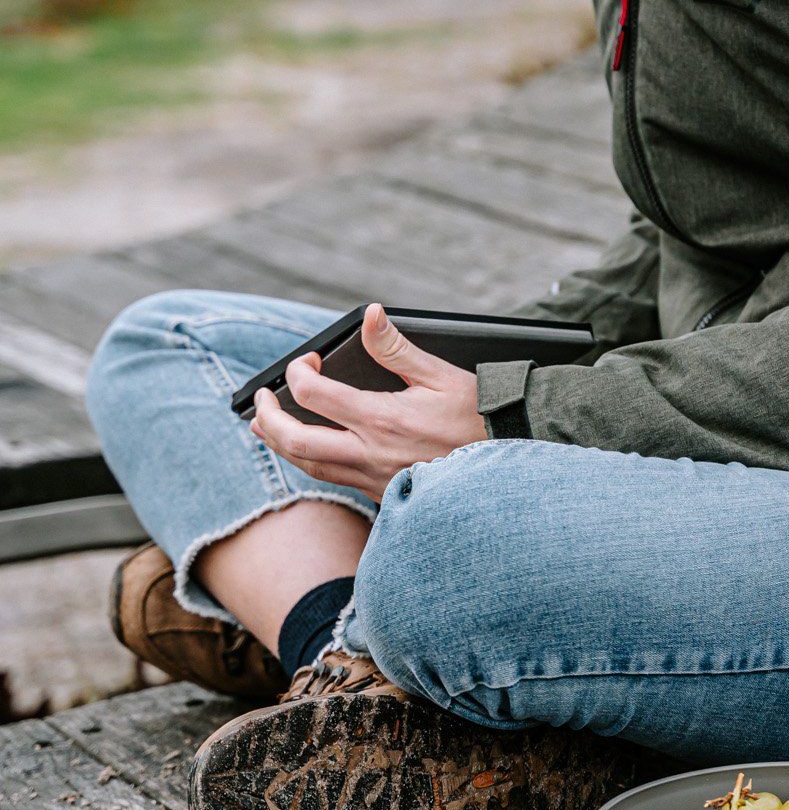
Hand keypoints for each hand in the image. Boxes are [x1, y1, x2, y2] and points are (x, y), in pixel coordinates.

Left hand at [250, 303, 487, 501]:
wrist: (506, 466)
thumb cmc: (479, 416)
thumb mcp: (440, 374)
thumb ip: (396, 347)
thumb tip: (369, 315)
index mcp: (381, 419)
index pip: (312, 394)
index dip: (297, 373)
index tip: (306, 362)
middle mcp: (369, 453)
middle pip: (294, 441)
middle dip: (267, 418)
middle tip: (260, 400)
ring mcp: (373, 478)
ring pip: (308, 466)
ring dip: (280, 444)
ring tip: (266, 426)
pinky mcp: (381, 494)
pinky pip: (332, 480)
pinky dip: (309, 461)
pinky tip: (309, 450)